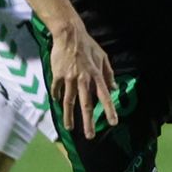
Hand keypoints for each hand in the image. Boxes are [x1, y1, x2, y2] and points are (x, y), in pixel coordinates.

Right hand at [49, 21, 116, 139]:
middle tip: (90, 136)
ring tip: (69, 128)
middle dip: (88, 122)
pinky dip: (56, 97)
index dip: (109, 110)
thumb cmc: (88, 45)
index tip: (113, 122)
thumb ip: (108, 73)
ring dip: (69, 116)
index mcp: (96, 75)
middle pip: (86, 105)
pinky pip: (57, 90)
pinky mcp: (57, 75)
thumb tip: (114, 88)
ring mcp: (69, 78)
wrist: (69, 35)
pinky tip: (57, 103)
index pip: (104, 96)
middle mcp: (83, 80)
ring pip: (69, 102)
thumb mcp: (103, 57)